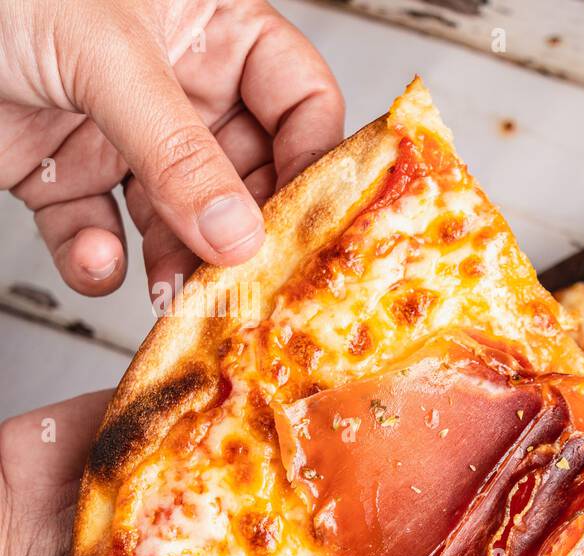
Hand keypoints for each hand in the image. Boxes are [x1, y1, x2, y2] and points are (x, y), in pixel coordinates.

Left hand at [0, 0, 343, 296]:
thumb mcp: (104, 55)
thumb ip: (177, 149)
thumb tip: (240, 232)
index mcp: (213, 32)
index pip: (300, 101)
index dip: (315, 160)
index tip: (313, 222)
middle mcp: (178, 87)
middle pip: (247, 174)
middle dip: (242, 230)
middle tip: (246, 277)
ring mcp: (123, 135)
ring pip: (179, 217)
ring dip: (180, 261)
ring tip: (180, 291)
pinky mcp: (65, 174)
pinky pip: (100, 231)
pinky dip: (96, 257)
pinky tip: (96, 256)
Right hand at [0, 393, 465, 555]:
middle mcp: (303, 550)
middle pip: (399, 526)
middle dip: (450, 505)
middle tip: (510, 473)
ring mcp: (278, 484)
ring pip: (361, 457)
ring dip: (403, 433)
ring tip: (461, 404)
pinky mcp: (243, 424)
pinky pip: (302, 402)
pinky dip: (332, 382)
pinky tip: (378, 363)